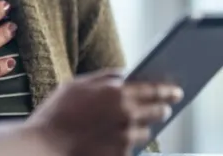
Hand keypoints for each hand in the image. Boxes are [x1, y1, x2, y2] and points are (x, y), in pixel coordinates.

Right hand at [25, 70, 183, 155]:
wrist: (46, 145)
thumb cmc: (57, 112)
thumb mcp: (76, 84)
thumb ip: (105, 77)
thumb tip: (125, 74)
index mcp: (117, 92)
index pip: (154, 90)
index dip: (168, 90)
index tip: (176, 91)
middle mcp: (127, 114)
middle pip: (158, 111)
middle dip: (161, 109)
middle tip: (162, 108)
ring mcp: (125, 137)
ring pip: (146, 131)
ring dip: (142, 126)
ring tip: (131, 124)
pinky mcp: (121, 154)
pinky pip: (133, 146)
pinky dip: (128, 141)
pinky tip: (115, 137)